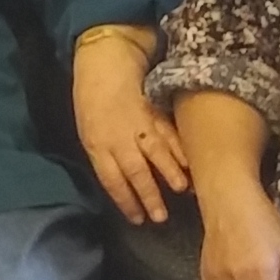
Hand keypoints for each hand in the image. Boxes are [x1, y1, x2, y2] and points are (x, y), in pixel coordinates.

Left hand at [72, 32, 191, 226]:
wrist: (105, 60)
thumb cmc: (92, 97)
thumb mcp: (88, 129)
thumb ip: (104, 154)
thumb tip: (122, 181)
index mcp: (97, 143)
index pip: (112, 180)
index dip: (126, 201)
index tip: (138, 219)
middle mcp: (118, 138)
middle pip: (136, 172)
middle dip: (150, 196)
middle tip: (162, 217)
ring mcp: (138, 124)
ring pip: (157, 154)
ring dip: (170, 173)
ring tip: (183, 190)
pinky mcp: (155, 111)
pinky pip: (170, 134)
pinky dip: (181, 150)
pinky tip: (192, 163)